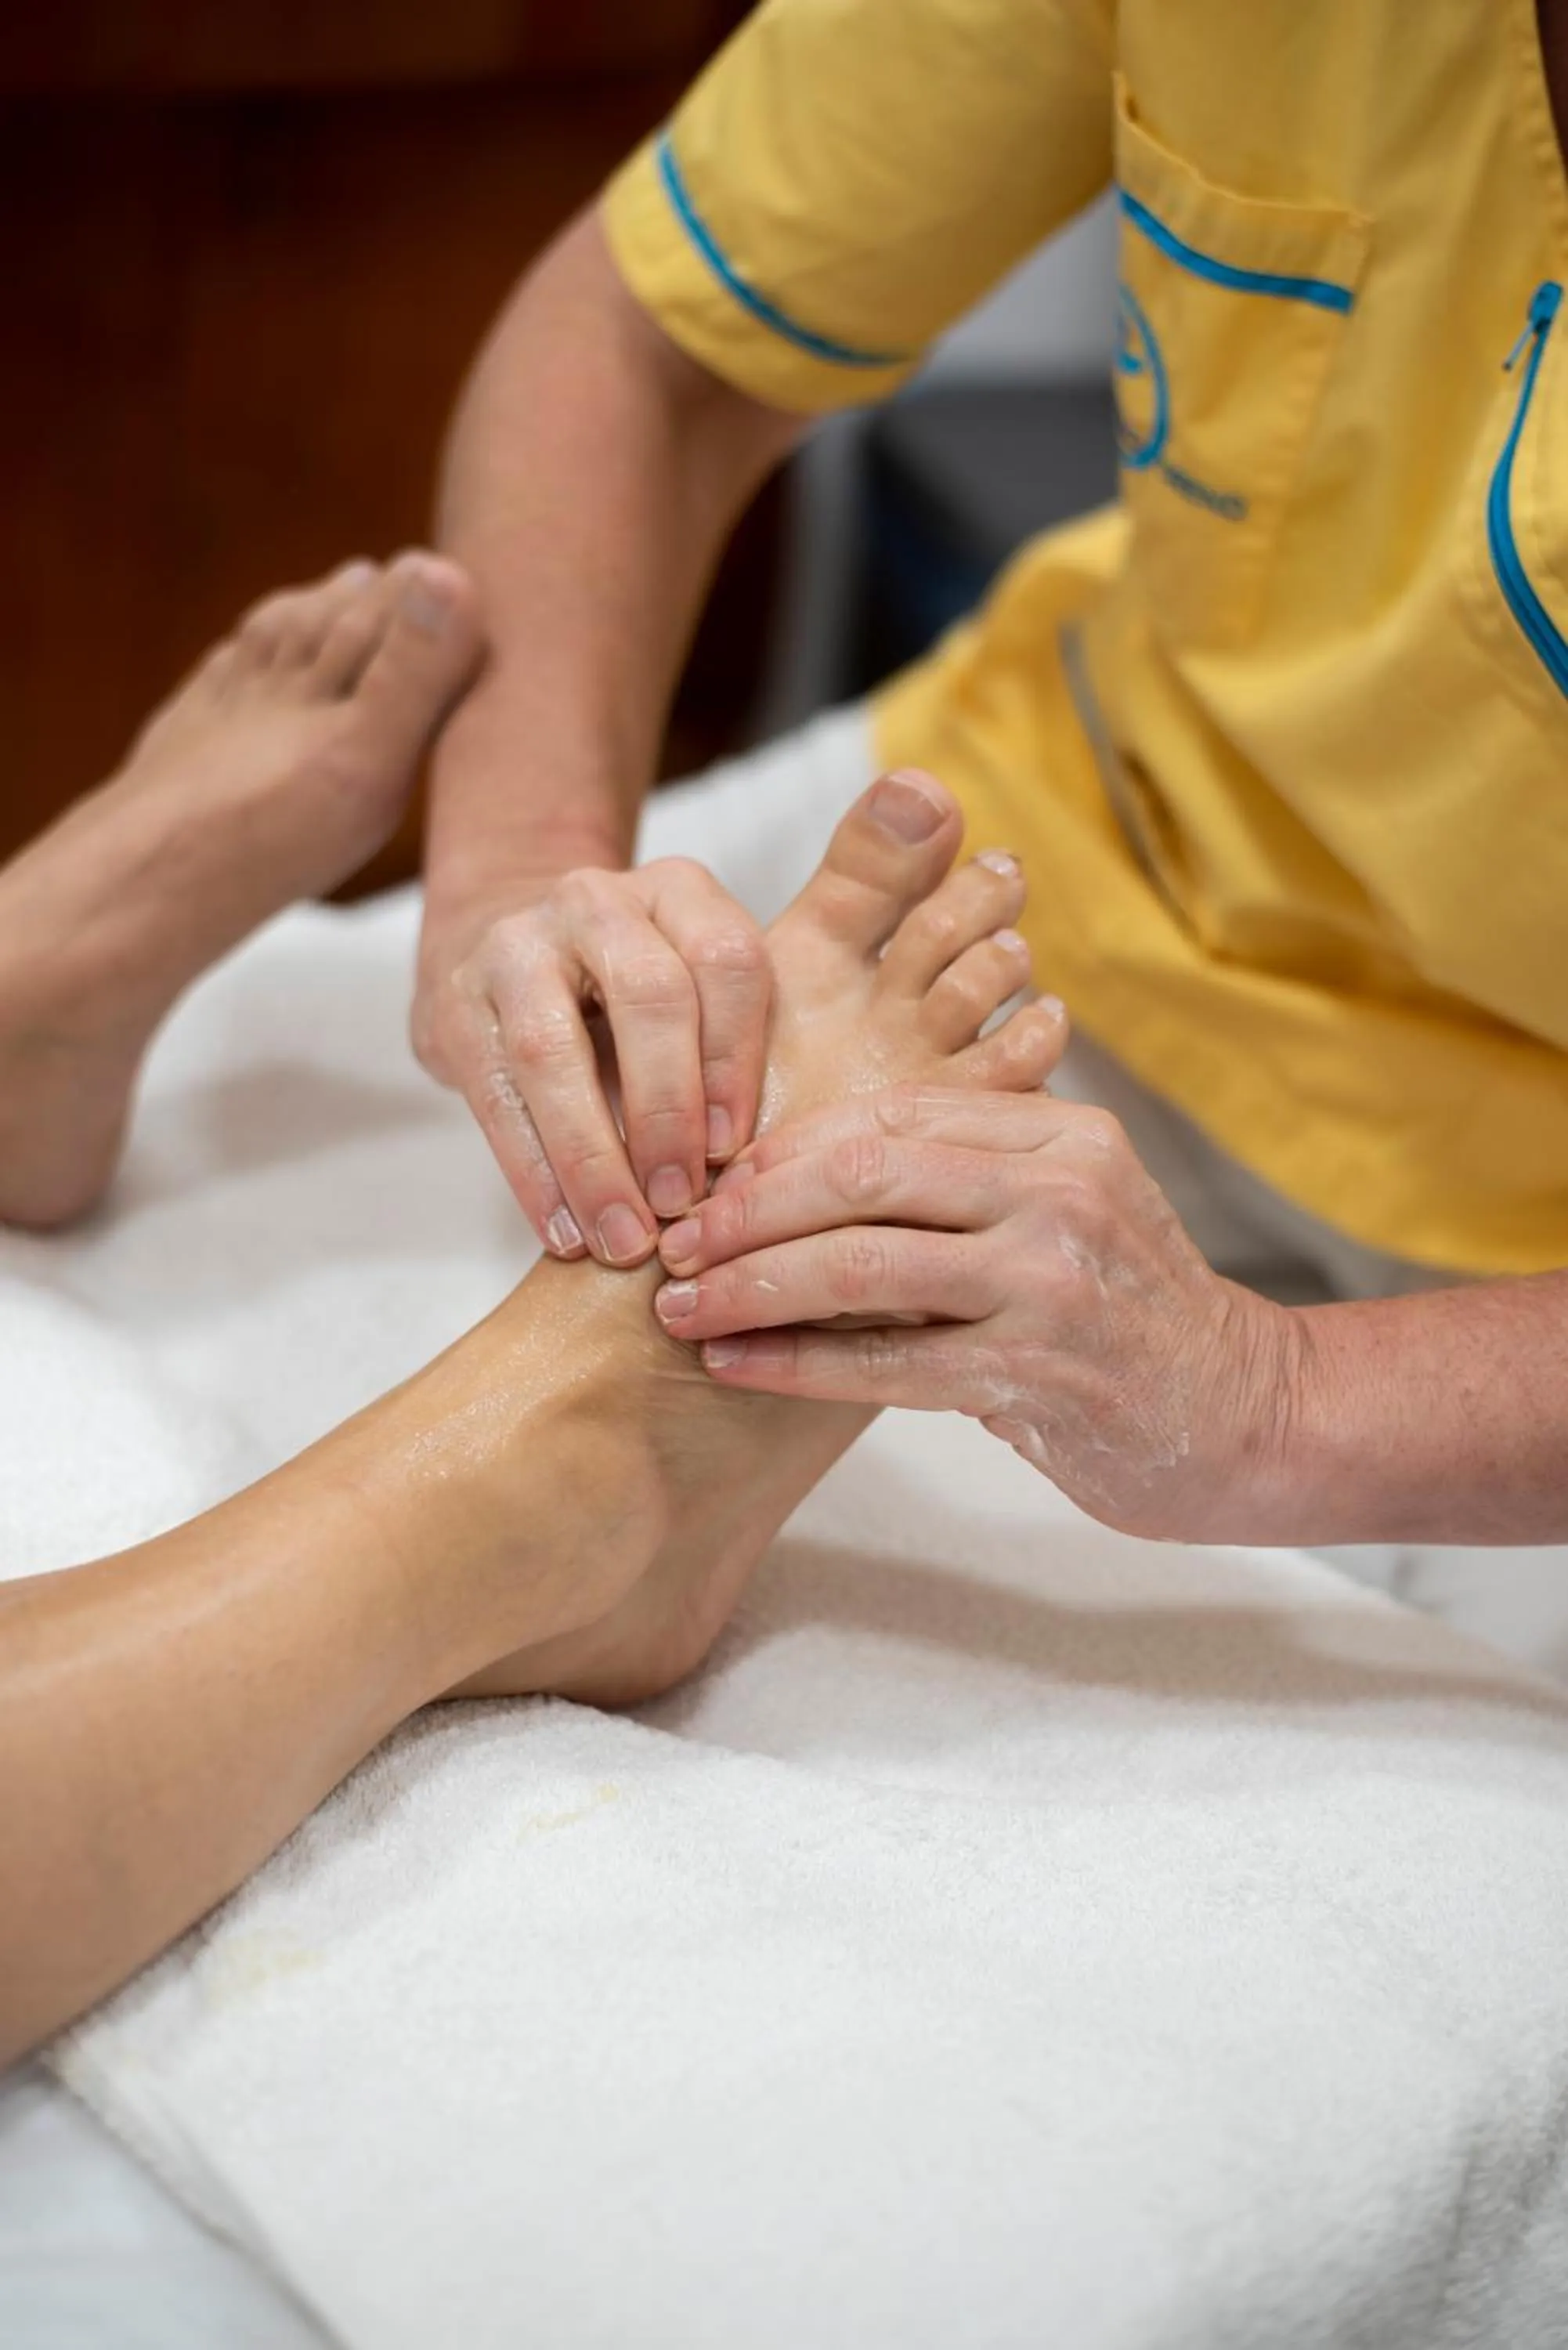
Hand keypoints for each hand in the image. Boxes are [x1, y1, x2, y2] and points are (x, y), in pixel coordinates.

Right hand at [414, 861, 770, 1264]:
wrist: (506, 953)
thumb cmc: (627, 1001)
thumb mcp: (693, 994)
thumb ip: (724, 1056)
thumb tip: (752, 1180)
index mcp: (679, 892)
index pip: (727, 960)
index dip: (736, 1061)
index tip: (736, 1155)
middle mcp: (597, 902)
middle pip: (648, 995)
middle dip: (667, 1110)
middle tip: (680, 1204)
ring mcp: (517, 943)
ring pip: (553, 1048)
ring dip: (593, 1158)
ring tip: (622, 1238)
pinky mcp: (456, 1001)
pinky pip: (496, 1095)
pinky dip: (534, 1174)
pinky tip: (564, 1231)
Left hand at [652, 1086, 1303, 1540]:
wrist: (1249, 1414)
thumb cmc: (1127, 1312)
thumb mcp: (1063, 1210)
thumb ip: (961, 1182)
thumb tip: (796, 1181)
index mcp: (1059, 1133)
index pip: (889, 1117)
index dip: (782, 1150)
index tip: (709, 1185)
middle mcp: (1060, 1190)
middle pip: (863, 1175)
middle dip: (749, 1211)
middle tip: (672, 1245)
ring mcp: (1053, 1282)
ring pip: (864, 1267)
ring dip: (753, 1289)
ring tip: (681, 1311)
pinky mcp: (1040, 1373)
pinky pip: (889, 1364)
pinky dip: (798, 1364)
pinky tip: (737, 1366)